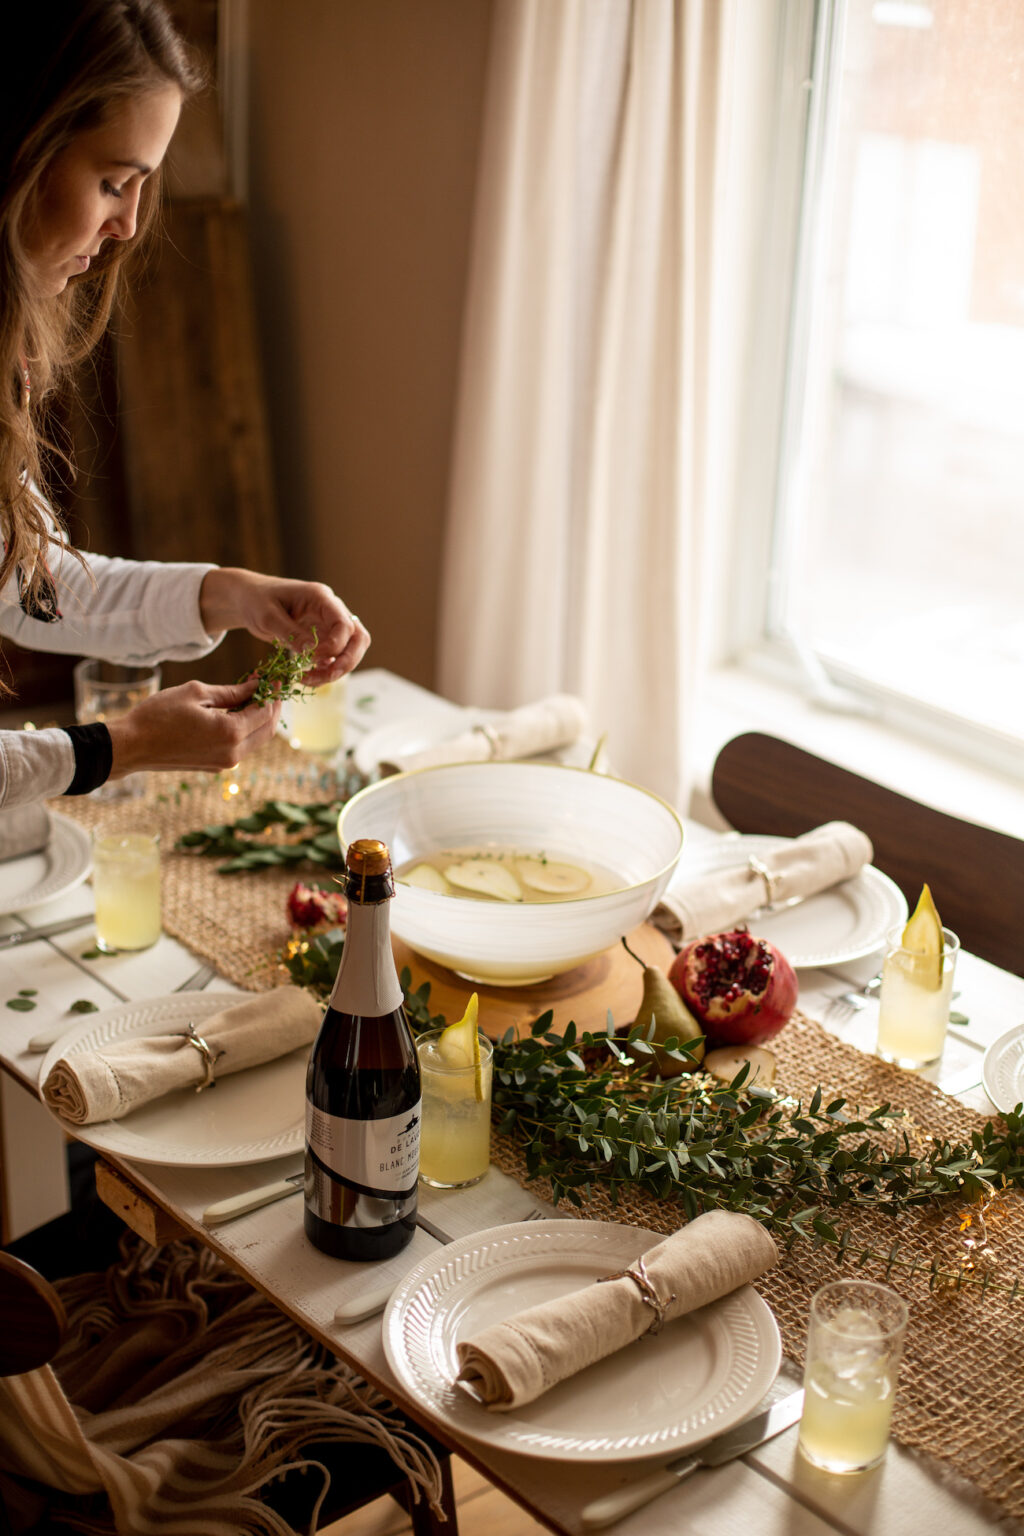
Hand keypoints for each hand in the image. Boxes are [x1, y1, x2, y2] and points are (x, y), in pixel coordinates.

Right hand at [105, 679, 280, 777]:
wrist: (131, 746)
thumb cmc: (159, 715)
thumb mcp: (196, 693)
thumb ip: (231, 692)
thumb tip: (255, 686)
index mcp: (230, 733)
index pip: (265, 711)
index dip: (272, 693)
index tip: (273, 676)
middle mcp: (233, 753)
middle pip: (267, 730)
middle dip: (272, 707)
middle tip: (270, 686)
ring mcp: (224, 763)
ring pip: (256, 740)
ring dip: (260, 719)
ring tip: (254, 696)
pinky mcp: (215, 766)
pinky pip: (241, 747)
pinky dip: (246, 730)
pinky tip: (239, 712)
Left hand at [199, 569, 369, 684]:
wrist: (248, 599)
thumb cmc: (256, 600)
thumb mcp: (267, 616)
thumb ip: (291, 633)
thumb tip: (313, 652)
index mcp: (321, 597)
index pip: (344, 623)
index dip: (334, 645)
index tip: (312, 658)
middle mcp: (330, 610)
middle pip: (357, 637)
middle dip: (347, 661)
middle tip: (327, 676)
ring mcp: (328, 624)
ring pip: (350, 650)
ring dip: (337, 669)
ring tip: (310, 680)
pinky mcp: (322, 638)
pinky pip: (334, 658)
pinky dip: (325, 670)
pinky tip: (307, 677)